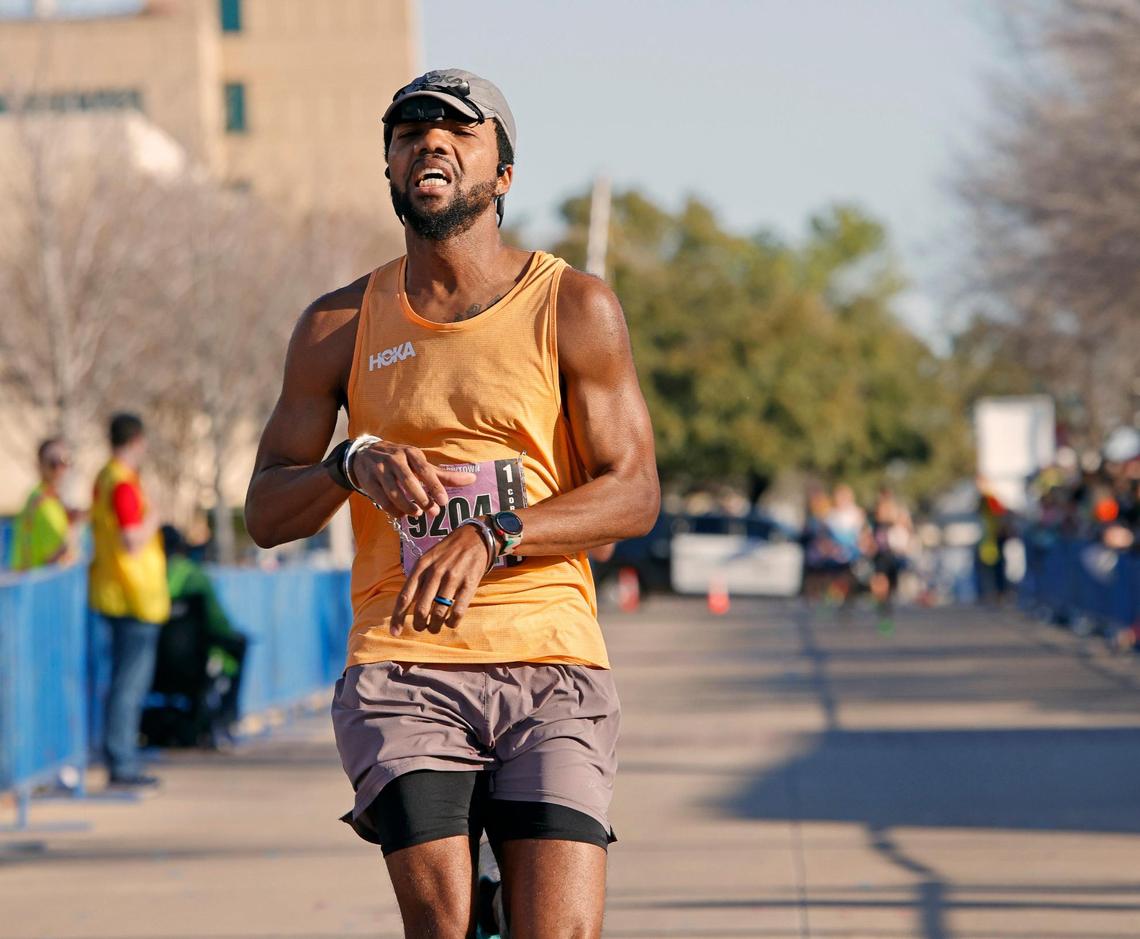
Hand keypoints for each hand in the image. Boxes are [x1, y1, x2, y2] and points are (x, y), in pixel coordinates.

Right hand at [351, 441, 474, 518]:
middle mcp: (394, 459)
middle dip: (422, 499)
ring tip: (417, 514)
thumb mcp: (421, 463)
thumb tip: (473, 479)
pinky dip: (393, 509)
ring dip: (407, 506)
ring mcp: (380, 470)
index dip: (435, 486)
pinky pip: (381, 499)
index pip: (425, 470)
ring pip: (394, 492)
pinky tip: (402, 514)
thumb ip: (445, 475)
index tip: (444, 501)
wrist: (365, 454)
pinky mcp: (368, 481)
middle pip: (409, 481)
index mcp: (410, 453)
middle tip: (433, 512)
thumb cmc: (401, 460)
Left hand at [391, 524, 492, 633]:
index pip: (405, 596)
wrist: (475, 537)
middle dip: (419, 624)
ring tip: (435, 627)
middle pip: (421, 609)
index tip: (394, 632)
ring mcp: (453, 578)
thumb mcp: (428, 558)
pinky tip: (451, 623)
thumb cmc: (448, 551)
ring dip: (435, 626)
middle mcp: (435, 572)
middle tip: (422, 627)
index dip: (398, 617)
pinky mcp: (470, 584)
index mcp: (422, 566)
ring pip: (439, 613)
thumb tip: (405, 605)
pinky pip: (458, 611)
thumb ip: (418, 578)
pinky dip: (452, 622)